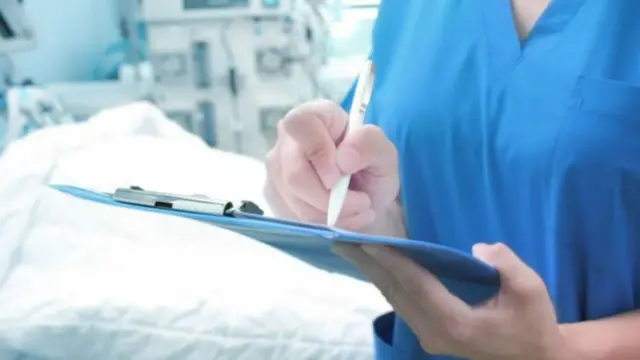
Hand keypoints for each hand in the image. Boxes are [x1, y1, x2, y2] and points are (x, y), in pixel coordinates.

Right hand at [264, 100, 399, 231]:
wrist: (365, 198)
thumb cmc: (372, 168)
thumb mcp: (384, 153)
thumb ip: (369, 145)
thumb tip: (344, 158)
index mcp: (317, 115)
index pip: (301, 125)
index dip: (319, 152)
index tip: (340, 177)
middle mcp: (289, 138)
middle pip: (295, 173)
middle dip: (331, 198)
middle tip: (362, 203)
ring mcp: (278, 166)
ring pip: (295, 199)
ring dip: (332, 213)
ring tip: (358, 210)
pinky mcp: (275, 193)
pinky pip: (294, 214)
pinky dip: (324, 223)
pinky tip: (343, 217)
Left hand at [333, 242, 573, 359]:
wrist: (536, 359)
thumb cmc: (533, 323)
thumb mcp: (531, 289)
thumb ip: (504, 263)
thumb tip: (476, 248)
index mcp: (456, 321)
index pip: (416, 285)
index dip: (391, 261)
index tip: (366, 241)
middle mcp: (434, 332)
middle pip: (395, 292)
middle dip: (368, 264)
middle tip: (340, 241)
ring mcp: (429, 337)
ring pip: (395, 299)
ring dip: (373, 273)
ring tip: (351, 249)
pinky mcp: (430, 335)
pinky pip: (402, 303)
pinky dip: (387, 282)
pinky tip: (376, 267)